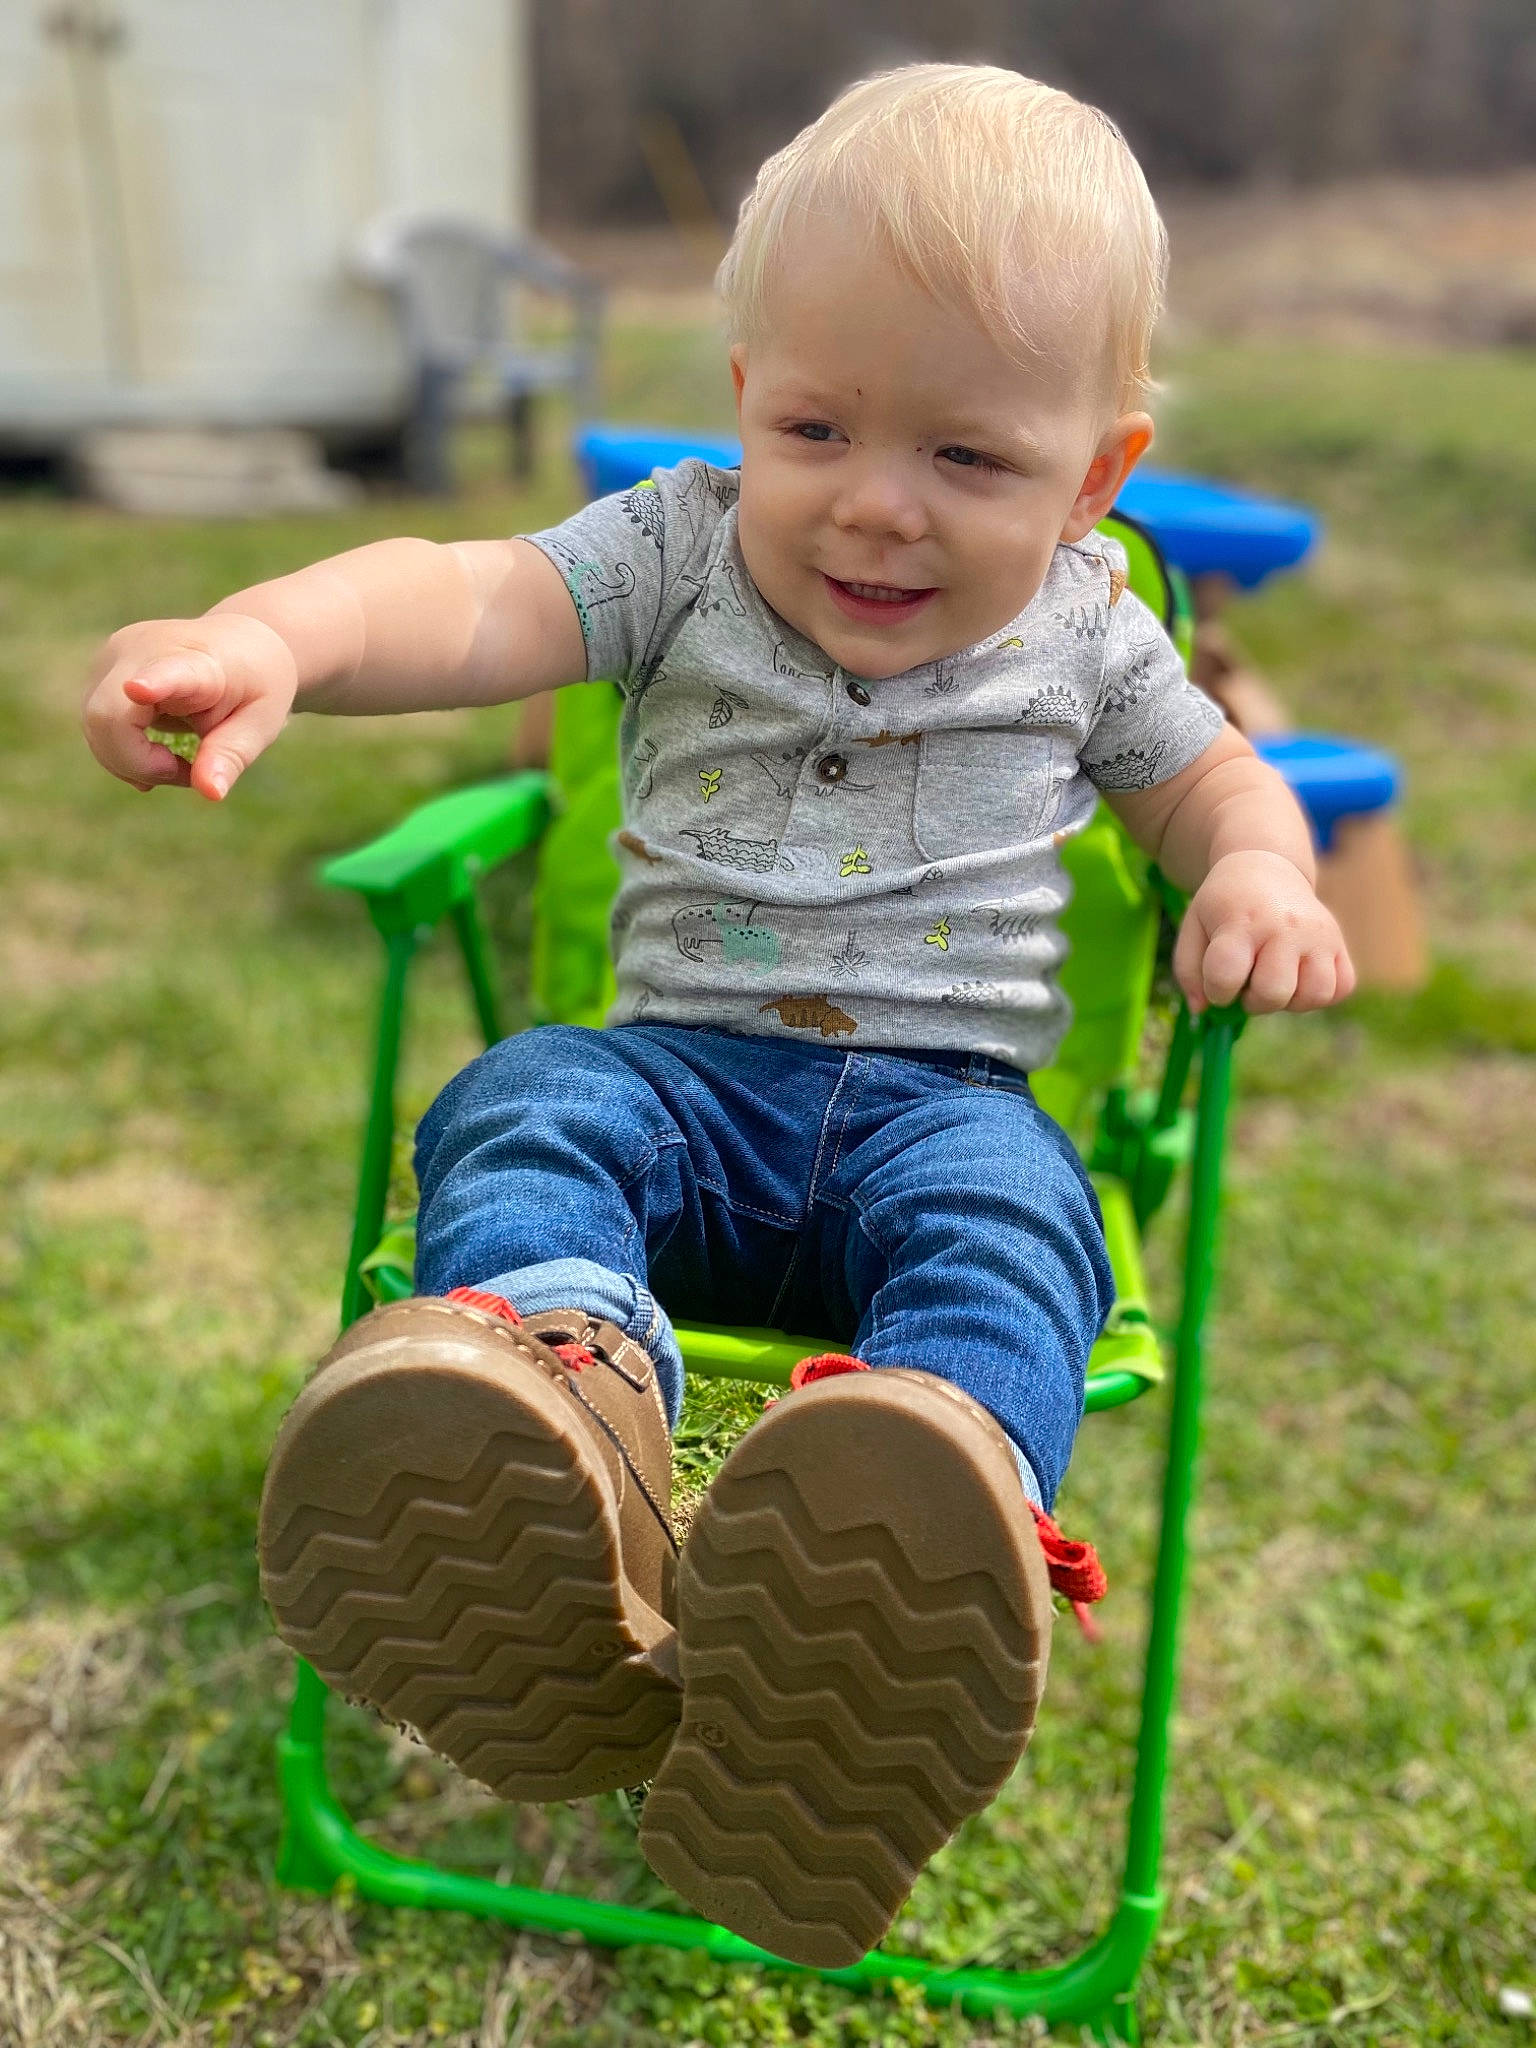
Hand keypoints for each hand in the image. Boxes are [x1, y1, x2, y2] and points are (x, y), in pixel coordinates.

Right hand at [82, 612, 299, 798]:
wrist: (238, 644)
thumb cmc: (253, 685)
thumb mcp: (259, 724)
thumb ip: (231, 755)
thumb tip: (210, 792)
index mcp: (197, 661)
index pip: (168, 672)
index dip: (151, 684)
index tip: (138, 689)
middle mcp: (142, 649)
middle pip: (109, 717)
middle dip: (140, 764)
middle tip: (185, 773)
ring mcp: (112, 658)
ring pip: (96, 727)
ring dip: (133, 763)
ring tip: (178, 763)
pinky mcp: (98, 673)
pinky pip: (96, 727)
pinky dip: (124, 753)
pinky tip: (157, 755)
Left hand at [1174, 850, 1356, 1014]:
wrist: (1265, 869)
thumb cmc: (1225, 906)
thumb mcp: (1193, 928)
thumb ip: (1189, 973)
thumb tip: (1202, 1010)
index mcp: (1242, 922)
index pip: (1226, 975)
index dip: (1217, 991)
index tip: (1217, 981)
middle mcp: (1285, 927)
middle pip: (1273, 993)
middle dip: (1254, 1001)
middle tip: (1248, 981)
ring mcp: (1319, 935)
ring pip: (1314, 995)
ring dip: (1290, 1001)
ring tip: (1275, 979)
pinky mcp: (1340, 943)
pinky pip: (1341, 988)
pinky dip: (1320, 993)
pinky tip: (1299, 977)